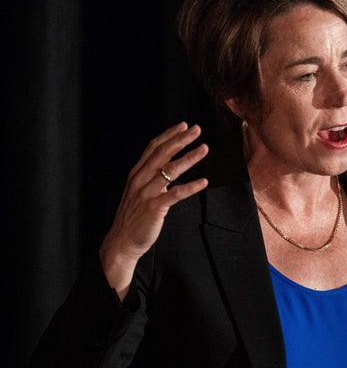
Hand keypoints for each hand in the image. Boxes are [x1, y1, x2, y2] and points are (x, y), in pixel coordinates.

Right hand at [99, 122, 208, 296]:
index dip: (169, 135)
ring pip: (169, 170)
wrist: (121, 242)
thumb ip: (151, 176)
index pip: (153, 148)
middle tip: (197, 129)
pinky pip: (175, 194)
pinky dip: (191, 187)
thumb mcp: (138, 191)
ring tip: (204, 148)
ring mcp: (146, 193)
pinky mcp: (154, 208)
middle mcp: (140, 180)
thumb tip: (168, 164)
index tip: (184, 125)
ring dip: (189, 158)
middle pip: (162, 154)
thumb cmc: (133, 216)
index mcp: (136, 174)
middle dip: (180, 140)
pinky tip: (204, 182)